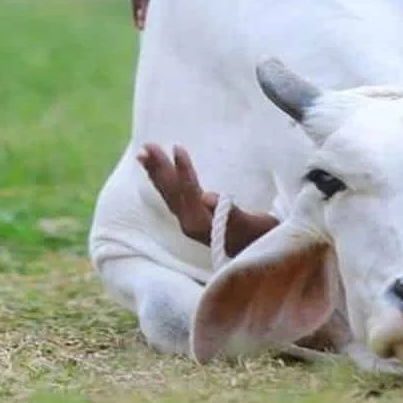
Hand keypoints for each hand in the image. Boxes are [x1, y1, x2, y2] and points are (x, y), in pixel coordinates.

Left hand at [136, 143, 279, 256]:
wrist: (257, 257)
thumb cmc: (260, 237)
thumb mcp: (253, 224)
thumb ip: (231, 213)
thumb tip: (208, 197)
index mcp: (202, 224)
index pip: (189, 192)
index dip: (183, 170)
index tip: (178, 147)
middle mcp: (190, 223)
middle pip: (172, 191)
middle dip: (160, 167)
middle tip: (148, 145)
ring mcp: (188, 221)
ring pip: (168, 193)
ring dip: (156, 172)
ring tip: (142, 153)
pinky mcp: (190, 218)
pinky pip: (172, 196)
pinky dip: (162, 181)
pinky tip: (156, 171)